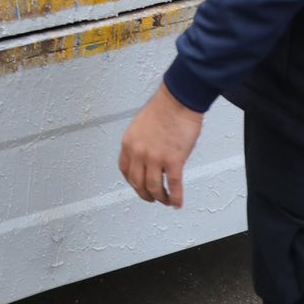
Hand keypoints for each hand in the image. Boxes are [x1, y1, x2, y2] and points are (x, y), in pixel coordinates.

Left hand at [119, 84, 204, 208]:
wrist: (178, 100)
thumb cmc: (164, 108)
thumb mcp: (141, 127)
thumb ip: (141, 144)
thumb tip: (149, 158)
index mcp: (129, 143)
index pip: (125, 170)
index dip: (132, 182)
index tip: (139, 186)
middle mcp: (139, 152)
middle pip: (137, 183)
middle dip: (145, 194)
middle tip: (152, 198)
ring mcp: (155, 158)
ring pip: (154, 188)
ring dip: (160, 198)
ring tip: (166, 201)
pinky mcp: (173, 160)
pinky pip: (173, 185)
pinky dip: (175, 197)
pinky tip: (177, 203)